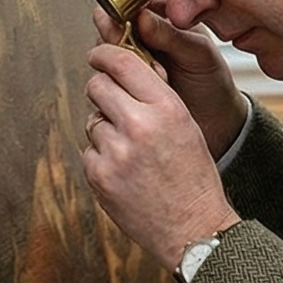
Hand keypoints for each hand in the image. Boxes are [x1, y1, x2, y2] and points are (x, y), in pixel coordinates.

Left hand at [81, 43, 240, 265]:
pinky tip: (125, 172)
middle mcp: (139, 125)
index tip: (97, 54)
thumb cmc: (193, 177)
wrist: (193, 228)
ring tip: (132, 152)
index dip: (104, 54)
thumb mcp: (186, 125)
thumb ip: (155, 96)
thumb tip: (120, 70)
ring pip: (92, 120)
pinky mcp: (99, 175)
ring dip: (105, 130)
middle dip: (103, 91)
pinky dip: (102, 158)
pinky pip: (89, 151)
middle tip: (114, 105)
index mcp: (166, 108)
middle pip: (97, 86)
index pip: (123, 62)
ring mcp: (115, 152)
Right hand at [92, 3, 248, 156]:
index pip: (136, 3)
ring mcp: (133, 59)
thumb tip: (142, 17)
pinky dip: (116, 78)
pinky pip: (108, 75)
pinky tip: (133, 84)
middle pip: (115, 24)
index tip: (124, 20)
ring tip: (143, 68)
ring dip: (118, 59)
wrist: (216, 122)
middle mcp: (145, 36)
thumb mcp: (199, 54)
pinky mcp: (125, 82)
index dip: (126, 9)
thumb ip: (171, 36)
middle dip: (117, 34)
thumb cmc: (213, 83)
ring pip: (108, 50)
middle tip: (125, 44)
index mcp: (166, 17)